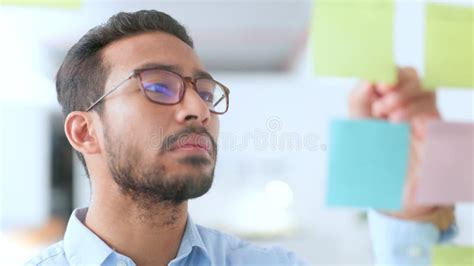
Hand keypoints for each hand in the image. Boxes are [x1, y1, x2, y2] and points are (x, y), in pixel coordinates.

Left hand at [348, 67, 453, 228]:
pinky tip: (407, 125)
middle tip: (381, 106)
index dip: (390, 74)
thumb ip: (357, 101)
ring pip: (428, 94)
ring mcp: (424, 119)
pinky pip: (436, 117)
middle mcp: (410, 105)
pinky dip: (422, 116)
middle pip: (414, 78)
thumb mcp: (358, 126)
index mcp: (389, 99)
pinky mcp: (436, 136)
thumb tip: (367, 81)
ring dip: (408, 100)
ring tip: (389, 118)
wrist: (387, 190)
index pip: (396, 75)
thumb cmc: (372, 156)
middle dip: (399, 87)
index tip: (379, 85)